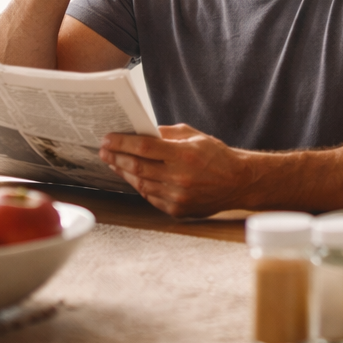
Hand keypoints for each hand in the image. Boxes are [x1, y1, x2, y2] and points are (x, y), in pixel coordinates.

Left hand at [99, 125, 249, 218]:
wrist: (239, 182)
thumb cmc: (218, 156)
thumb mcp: (196, 136)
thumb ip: (169, 134)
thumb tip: (143, 132)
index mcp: (184, 155)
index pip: (144, 148)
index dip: (122, 143)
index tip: (108, 139)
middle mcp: (179, 177)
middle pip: (137, 167)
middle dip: (116, 158)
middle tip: (104, 151)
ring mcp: (177, 197)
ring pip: (141, 184)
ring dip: (124, 173)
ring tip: (115, 163)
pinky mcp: (177, 210)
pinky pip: (151, 197)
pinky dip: (140, 186)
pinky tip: (134, 177)